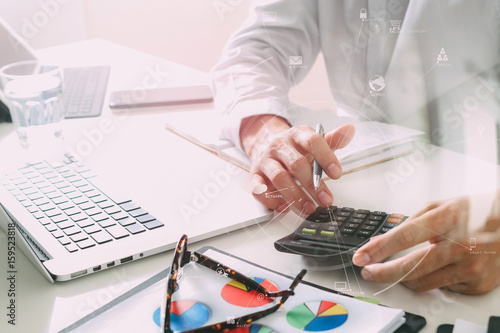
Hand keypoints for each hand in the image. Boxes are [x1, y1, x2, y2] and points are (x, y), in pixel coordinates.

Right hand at [240, 115, 354, 213]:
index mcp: (296, 135)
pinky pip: (258, 189)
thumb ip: (332, 140)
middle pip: (296, 163)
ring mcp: (265, 160)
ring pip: (279, 178)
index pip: (312, 142)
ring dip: (295, 196)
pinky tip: (284, 207)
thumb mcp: (313, 142)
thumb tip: (350, 130)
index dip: (326, 157)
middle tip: (326, 200)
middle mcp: (279, 145)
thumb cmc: (295, 149)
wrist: (266, 147)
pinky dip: (271, 200)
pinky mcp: (255, 175)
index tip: (337, 174)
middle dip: (313, 184)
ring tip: (309, 208)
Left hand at [352, 196, 499, 294]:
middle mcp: (461, 244)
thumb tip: (381, 242)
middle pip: (411, 267)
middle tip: (368, 271)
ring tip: (395, 270)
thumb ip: (410, 223)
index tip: (361, 256)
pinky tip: (438, 267)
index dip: (379, 249)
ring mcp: (471, 267)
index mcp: (448, 219)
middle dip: (383, 272)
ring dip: (403, 278)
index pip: (404, 237)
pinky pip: (443, 288)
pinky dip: (433, 278)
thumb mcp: (441, 207)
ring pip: (422, 282)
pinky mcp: (477, 284)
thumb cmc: (475, 213)